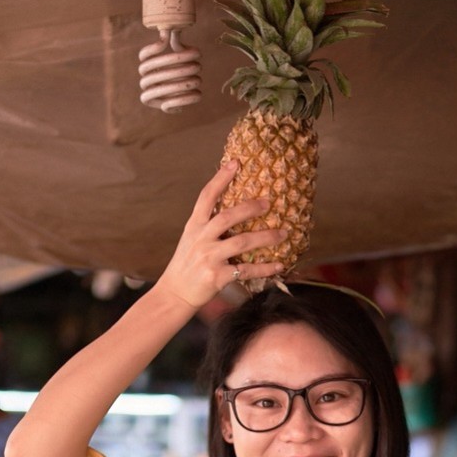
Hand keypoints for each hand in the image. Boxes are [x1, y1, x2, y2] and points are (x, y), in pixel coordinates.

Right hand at [157, 162, 287, 309]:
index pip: (206, 196)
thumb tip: (235, 212)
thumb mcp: (191, 239)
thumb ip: (208, 226)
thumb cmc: (186, 265)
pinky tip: (279, 265)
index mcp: (194, 226)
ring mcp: (208, 258)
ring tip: (283, 233)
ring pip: (242, 243)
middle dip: (250, 208)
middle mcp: (201, 238)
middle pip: (228, 217)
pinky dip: (265, 268)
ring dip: (265, 237)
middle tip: (269, 203)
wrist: (174, 293)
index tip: (236, 163)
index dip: (221, 178)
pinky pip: (246, 270)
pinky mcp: (216, 277)